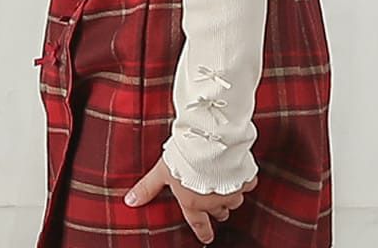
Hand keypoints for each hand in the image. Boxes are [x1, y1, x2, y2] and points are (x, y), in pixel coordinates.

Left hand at [123, 154, 257, 243]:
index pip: (199, 224)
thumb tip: (129, 201)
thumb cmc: (184, 155)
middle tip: (215, 204)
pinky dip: (244, 178)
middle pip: (220, 212)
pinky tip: (240, 170)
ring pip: (234, 200)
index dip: (203, 232)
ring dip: (230, 193)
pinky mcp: (244, 177)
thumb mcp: (162, 171)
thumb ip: (148, 187)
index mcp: (193, 203)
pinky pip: (248, 182)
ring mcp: (232, 190)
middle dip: (217, 209)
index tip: (207, 237)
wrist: (209, 140)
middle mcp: (214, 201)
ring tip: (226, 184)